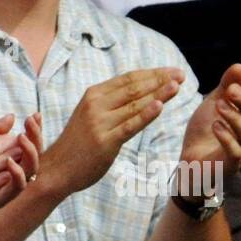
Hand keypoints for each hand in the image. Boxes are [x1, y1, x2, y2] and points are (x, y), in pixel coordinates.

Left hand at [0, 114, 39, 222]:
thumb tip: (12, 116)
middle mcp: (18, 172)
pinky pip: (17, 187)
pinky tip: (10, 161)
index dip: (35, 130)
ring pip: (32, 169)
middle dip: (36, 137)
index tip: (35, 115)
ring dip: (31, 153)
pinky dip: (17, 175)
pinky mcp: (3, 197)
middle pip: (36, 154)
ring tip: (22, 137)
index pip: (31, 143)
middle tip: (31, 122)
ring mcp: (12, 185)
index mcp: (14, 159)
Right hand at [41, 68, 183, 196]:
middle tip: (182, 75)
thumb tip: (140, 92)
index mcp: (94, 94)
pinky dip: (146, 114)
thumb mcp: (93, 114)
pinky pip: (130, 126)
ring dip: (159, 93)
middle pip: (134, 88)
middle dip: (160, 80)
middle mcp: (96, 104)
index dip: (153, 73)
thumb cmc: (80, 142)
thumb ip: (113, 103)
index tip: (174, 71)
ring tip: (178, 85)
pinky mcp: (106, 141)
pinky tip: (160, 106)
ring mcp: (100, 122)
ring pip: (135, 104)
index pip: (129, 79)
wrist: (57, 168)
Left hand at [181, 64, 240, 175]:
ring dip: (235, 118)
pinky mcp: (231, 165)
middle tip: (231, 90)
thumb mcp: (215, 102)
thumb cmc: (206, 130)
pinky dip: (227, 138)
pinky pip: (236, 152)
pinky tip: (216, 125)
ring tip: (219, 106)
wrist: (190, 158)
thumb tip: (240, 66)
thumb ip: (227, 85)